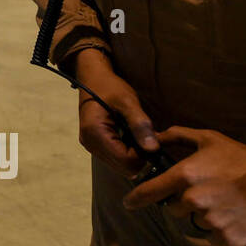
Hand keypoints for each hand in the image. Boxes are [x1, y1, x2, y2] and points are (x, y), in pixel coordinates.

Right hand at [72, 49, 158, 177]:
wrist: (93, 78)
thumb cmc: (110, 87)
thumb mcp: (127, 101)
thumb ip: (140, 124)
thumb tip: (153, 149)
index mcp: (95, 133)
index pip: (125, 161)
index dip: (144, 156)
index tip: (156, 142)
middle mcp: (90, 144)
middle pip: (123, 167)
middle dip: (140, 157)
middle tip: (152, 139)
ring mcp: (91, 146)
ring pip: (120, 165)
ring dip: (135, 155)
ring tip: (142, 136)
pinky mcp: (95, 144)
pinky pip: (116, 157)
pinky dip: (128, 151)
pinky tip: (134, 138)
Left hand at [123, 127, 245, 245]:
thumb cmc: (244, 159)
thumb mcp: (210, 139)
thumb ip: (178, 136)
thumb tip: (155, 136)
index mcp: (185, 176)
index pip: (148, 192)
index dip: (135, 199)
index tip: (129, 203)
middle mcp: (193, 200)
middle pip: (173, 208)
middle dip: (184, 202)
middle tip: (206, 193)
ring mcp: (209, 221)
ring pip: (194, 222)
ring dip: (204, 215)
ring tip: (225, 203)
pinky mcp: (226, 238)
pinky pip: (213, 237)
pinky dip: (220, 230)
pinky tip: (234, 216)